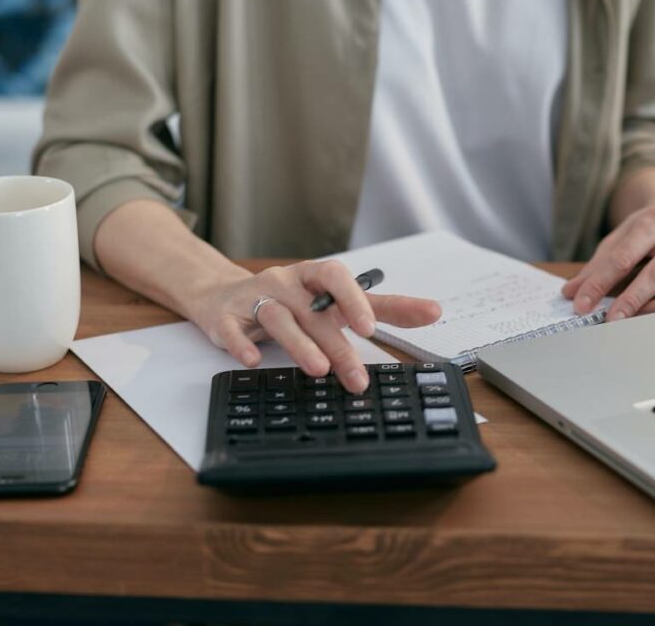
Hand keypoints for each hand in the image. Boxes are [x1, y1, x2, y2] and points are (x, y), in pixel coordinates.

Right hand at [190, 260, 441, 393]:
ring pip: (277, 317)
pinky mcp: (225, 317)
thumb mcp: (334, 302)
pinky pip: (231, 329)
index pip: (337, 278)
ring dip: (298, 344)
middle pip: (313, 311)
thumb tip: (433, 311)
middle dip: (336, 344)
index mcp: (313, 277)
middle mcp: (285, 283)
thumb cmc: (290, 301)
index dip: (354, 299)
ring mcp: (254, 298)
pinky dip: (241, 344)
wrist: (222, 296)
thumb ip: (381, 308)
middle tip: (356, 378)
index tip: (372, 327)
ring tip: (318, 370)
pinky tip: (253, 361)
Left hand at [561, 203, 654, 321]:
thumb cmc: (647, 230)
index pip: (621, 258)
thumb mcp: (619, 239)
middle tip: (608, 320)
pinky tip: (651, 315)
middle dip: (628, 300)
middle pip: (653, 273)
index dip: (599, 284)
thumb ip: (596, 266)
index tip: (581, 305)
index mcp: (652, 220)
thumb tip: (571, 292)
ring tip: (630, 322)